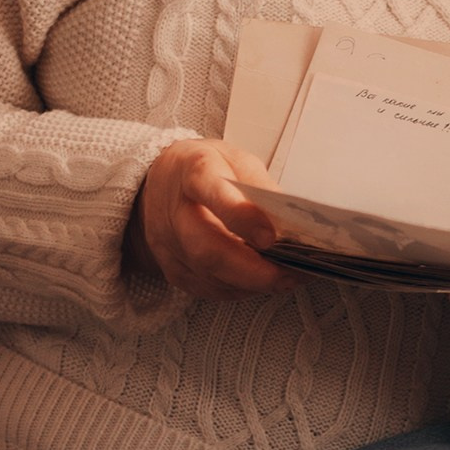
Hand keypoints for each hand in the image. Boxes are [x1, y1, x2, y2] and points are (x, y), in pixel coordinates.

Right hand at [129, 139, 289, 298]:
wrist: (161, 182)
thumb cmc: (205, 169)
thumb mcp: (236, 160)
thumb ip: (260, 185)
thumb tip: (288, 219)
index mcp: (195, 173)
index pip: (213, 192)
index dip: (241, 217)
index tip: (270, 237)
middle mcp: (175, 211)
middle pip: (206, 248)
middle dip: (250, 269)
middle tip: (285, 274)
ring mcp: (169, 243)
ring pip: (207, 274)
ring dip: (250, 283)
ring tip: (284, 279)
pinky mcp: (172, 267)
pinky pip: (205, 287)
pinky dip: (237, 289)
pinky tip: (259, 283)